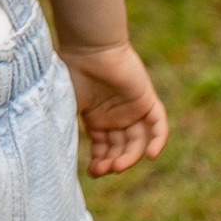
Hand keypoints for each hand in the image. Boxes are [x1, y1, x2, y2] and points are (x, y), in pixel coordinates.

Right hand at [61, 39, 167, 177]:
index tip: (92, 172)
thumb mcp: (66, 107)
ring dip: (129, 157)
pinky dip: (159, 140)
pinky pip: (158, 124)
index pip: (103, 148)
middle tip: (104, 170)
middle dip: (113, 162)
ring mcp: (132, 109)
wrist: (88, 48)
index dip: (99, 162)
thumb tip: (61, 156)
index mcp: (96, 118)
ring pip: (138, 141)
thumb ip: (67, 129)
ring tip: (118, 166)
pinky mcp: (147, 100)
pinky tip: (152, 155)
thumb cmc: (72, 74)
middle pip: (121, 148)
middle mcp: (115, 116)